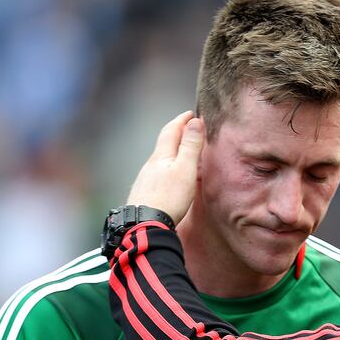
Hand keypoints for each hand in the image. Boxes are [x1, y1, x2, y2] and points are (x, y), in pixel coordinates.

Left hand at [126, 111, 203, 225]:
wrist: (145, 225)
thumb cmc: (168, 198)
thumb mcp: (185, 170)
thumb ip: (190, 146)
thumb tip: (195, 121)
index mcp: (161, 156)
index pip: (171, 131)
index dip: (181, 120)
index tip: (190, 114)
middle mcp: (150, 165)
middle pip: (163, 144)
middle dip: (176, 133)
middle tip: (187, 128)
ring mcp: (145, 179)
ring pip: (160, 159)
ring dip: (171, 151)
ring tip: (182, 152)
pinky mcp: (145, 193)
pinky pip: (158, 173)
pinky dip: (167, 167)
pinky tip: (170, 177)